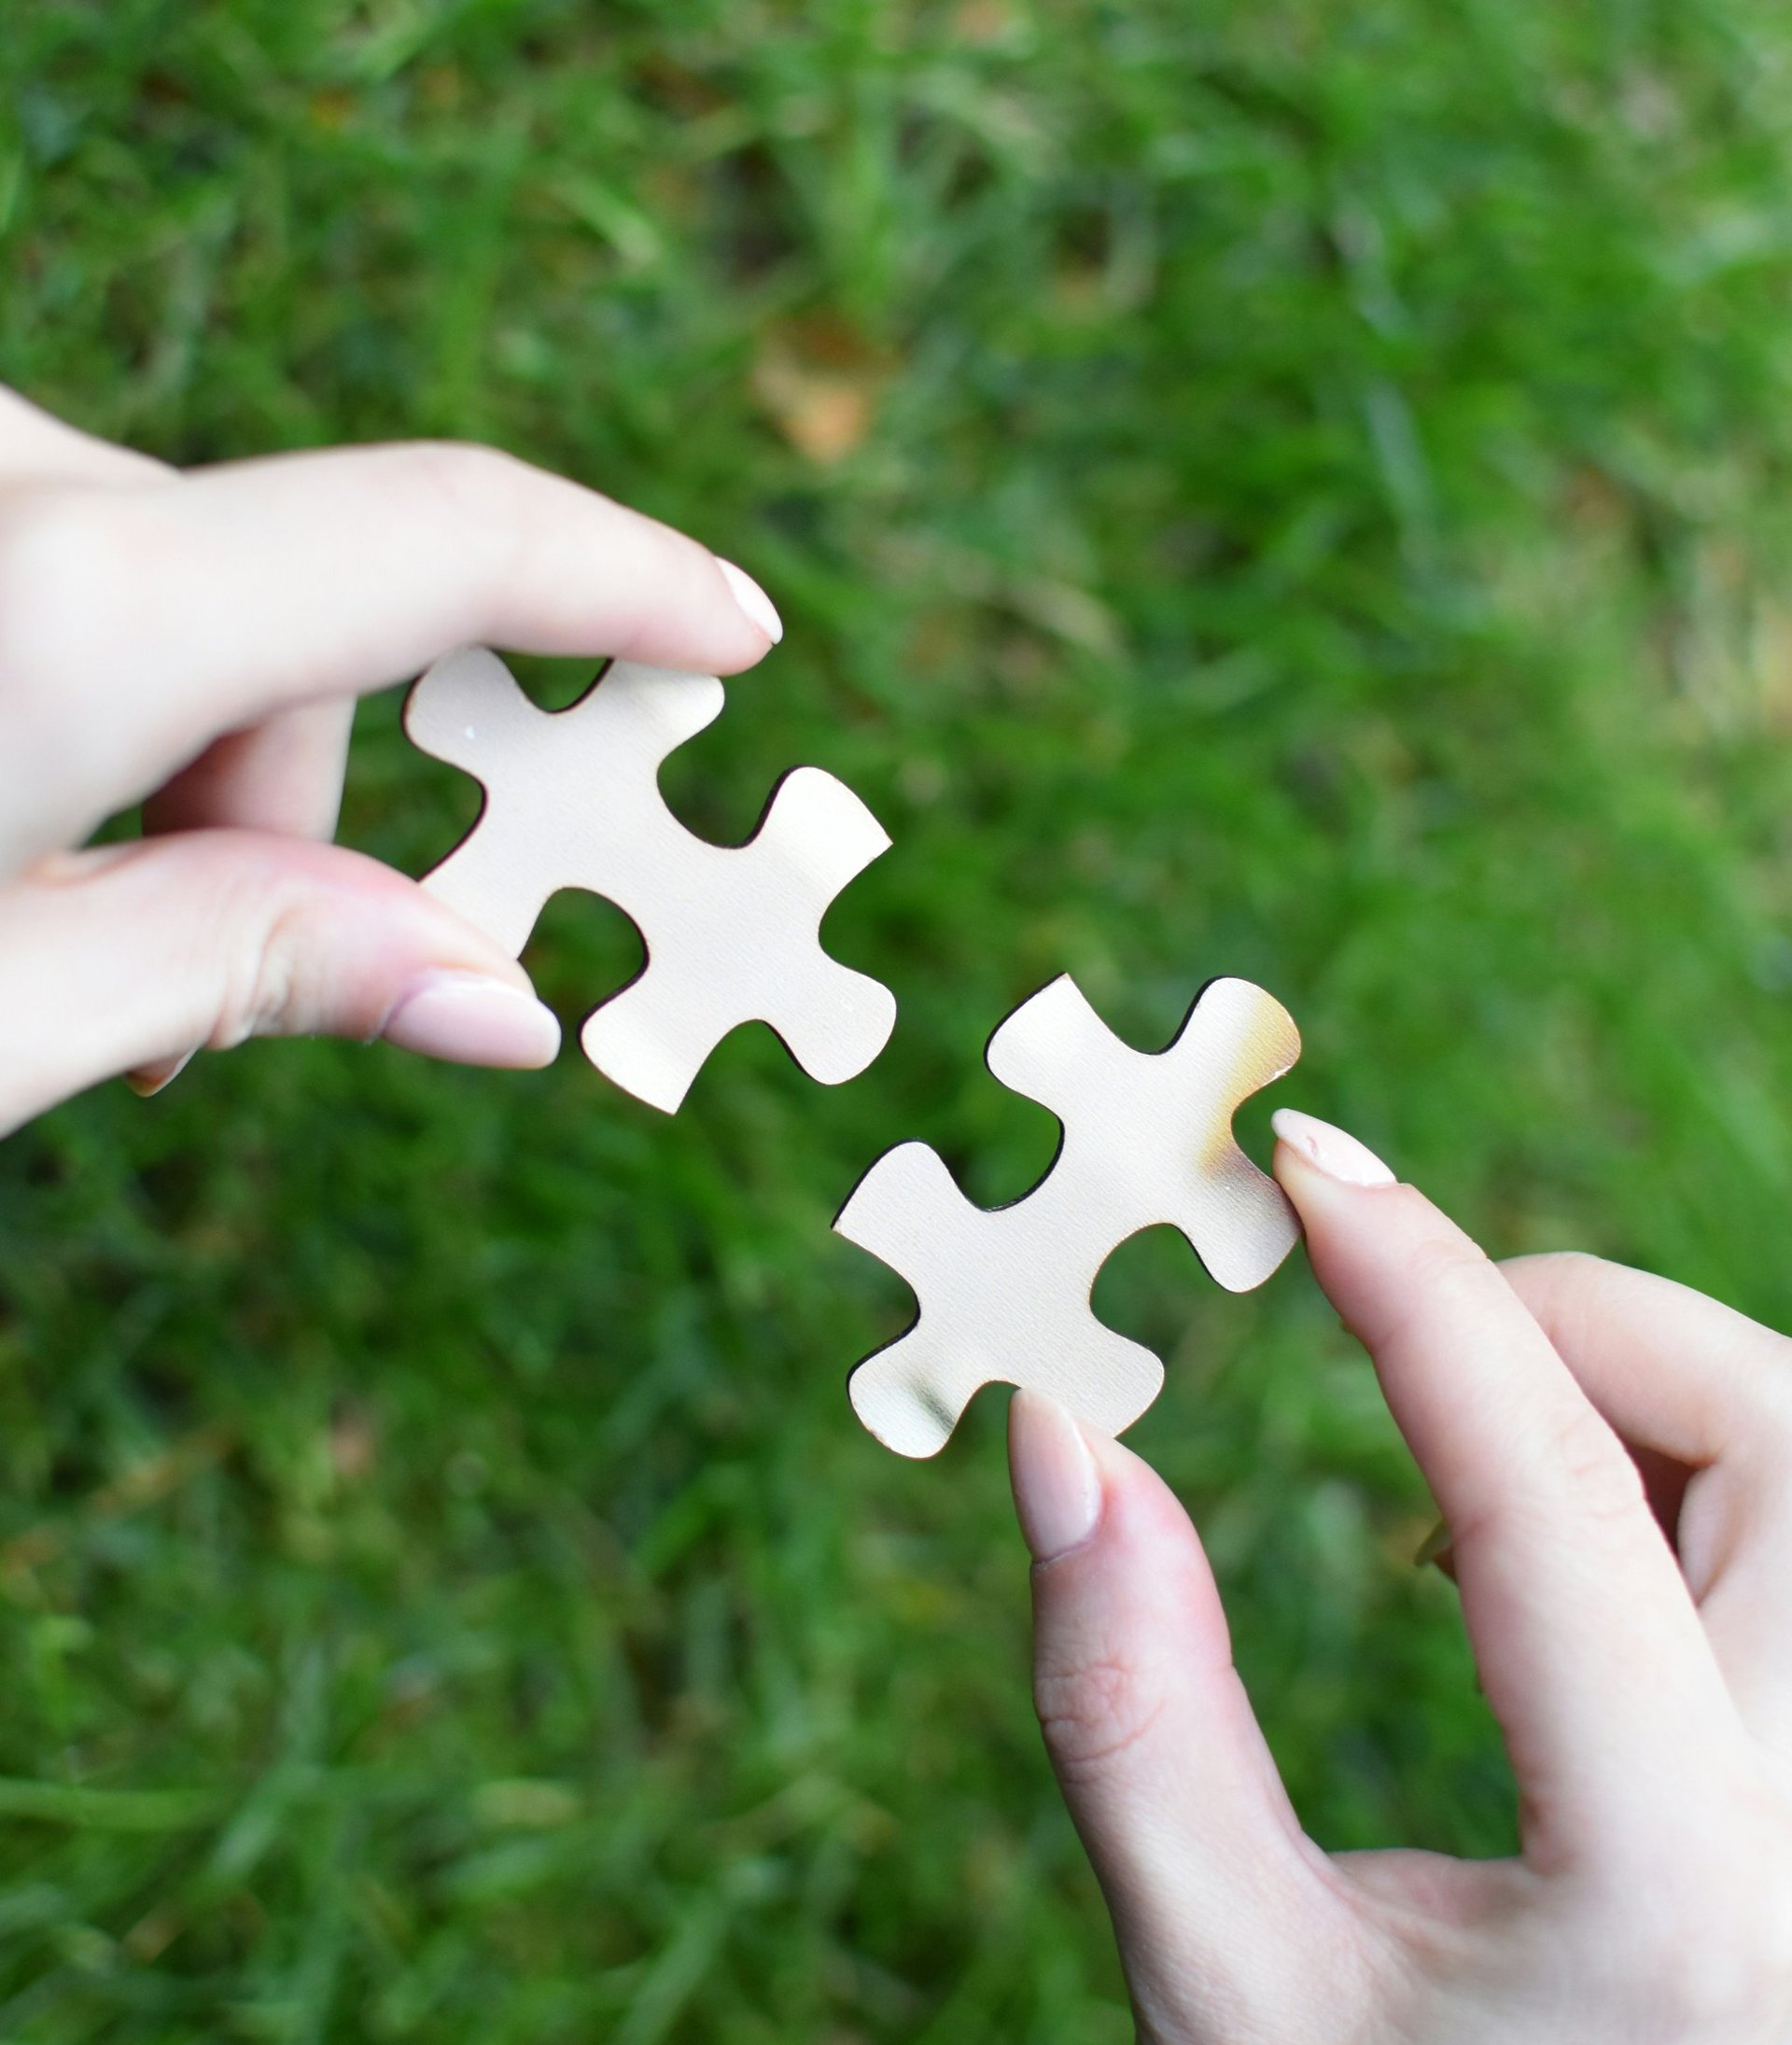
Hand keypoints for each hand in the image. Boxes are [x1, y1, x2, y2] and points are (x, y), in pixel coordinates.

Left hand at [0, 385, 784, 1135]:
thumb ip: (251, 962)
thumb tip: (499, 996)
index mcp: (79, 604)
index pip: (445, 536)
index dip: (625, 581)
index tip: (735, 636)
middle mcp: (15, 467)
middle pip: (292, 608)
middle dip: (295, 807)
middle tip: (189, 1026)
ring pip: (174, 587)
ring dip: (181, 758)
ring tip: (55, 954)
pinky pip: (69, 556)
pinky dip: (87, 692)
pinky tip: (0, 824)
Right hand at [1008, 1108, 1791, 2043]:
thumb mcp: (1223, 1984)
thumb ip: (1130, 1708)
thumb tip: (1062, 1437)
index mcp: (1675, 1892)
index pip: (1552, 1499)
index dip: (1417, 1291)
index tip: (1307, 1164)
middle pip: (1777, 1434)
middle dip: (1572, 1325)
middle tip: (1397, 1333)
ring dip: (1640, 1389)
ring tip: (1468, 1468)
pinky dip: (1691, 1467)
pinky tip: (1566, 1558)